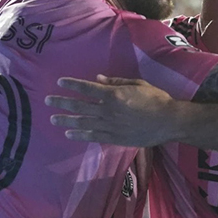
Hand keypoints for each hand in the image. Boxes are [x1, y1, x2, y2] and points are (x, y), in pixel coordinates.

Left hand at [46, 76, 179, 145]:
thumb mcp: (138, 84)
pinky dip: (80, 135)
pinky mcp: (114, 139)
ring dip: (66, 121)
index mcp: (113, 94)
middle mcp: (107, 110)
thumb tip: (99, 79)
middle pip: (79, 106)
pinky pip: (93, 137)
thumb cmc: (156, 99)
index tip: (60, 82)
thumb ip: (117, 82)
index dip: (72, 85)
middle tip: (48, 101)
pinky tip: (69, 134)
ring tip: (53, 120)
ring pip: (82, 122)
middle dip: (62, 103)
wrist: (168, 122)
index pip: (87, 89)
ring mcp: (110, 126)